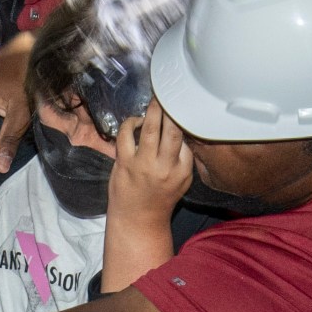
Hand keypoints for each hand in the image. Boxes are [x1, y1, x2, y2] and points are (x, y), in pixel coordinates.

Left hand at [108, 101, 190, 221]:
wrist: (138, 220)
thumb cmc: (160, 197)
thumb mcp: (182, 181)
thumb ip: (184, 158)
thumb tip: (180, 130)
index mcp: (182, 170)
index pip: (186, 138)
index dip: (184, 120)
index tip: (183, 105)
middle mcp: (165, 166)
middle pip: (172, 130)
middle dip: (172, 108)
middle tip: (171, 92)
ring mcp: (144, 164)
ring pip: (150, 128)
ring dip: (153, 110)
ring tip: (156, 99)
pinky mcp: (125, 163)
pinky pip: (126, 135)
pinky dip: (130, 123)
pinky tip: (135, 122)